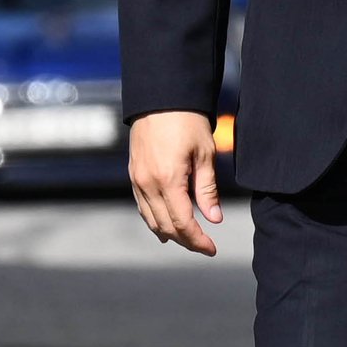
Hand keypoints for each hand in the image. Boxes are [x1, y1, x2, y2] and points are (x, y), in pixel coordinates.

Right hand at [127, 108, 223, 255]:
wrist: (160, 98)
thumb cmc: (187, 122)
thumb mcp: (204, 154)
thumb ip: (207, 189)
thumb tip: (214, 219)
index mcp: (168, 180)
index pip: (183, 223)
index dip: (198, 240)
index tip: (212, 248)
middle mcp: (148, 184)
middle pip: (166, 226)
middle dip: (186, 240)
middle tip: (205, 246)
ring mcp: (137, 180)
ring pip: (151, 219)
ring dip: (169, 233)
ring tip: (188, 238)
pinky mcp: (133, 175)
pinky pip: (142, 206)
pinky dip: (155, 219)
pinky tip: (166, 224)